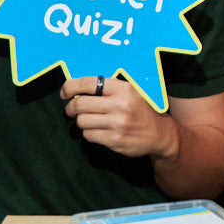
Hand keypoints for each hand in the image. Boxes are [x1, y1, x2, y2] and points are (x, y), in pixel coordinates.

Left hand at [61, 75, 177, 158]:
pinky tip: (99, 131)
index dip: (70, 87)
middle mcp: (119, 104)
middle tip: (71, 110)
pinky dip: (89, 133)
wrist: (160, 133)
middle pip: (79, 104)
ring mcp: (117, 124)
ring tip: (90, 121)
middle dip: (70, 108)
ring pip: (81, 122)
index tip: (64, 93)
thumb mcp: (130, 92)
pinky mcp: (114, 140)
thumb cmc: (141, 109)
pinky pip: (88, 136)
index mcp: (123, 88)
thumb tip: (76, 88)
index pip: (88, 83)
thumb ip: (108, 88)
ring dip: (81, 122)